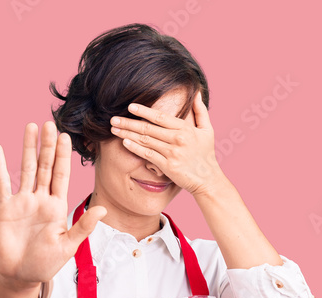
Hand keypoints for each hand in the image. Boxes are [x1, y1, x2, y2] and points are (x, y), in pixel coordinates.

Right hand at [0, 121, 106, 288]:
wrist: (21, 275)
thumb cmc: (46, 263)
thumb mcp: (68, 245)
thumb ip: (83, 226)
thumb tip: (102, 209)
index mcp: (58, 206)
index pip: (61, 175)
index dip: (63, 156)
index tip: (65, 137)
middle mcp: (41, 199)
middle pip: (45, 166)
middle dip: (47, 145)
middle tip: (49, 123)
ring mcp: (23, 201)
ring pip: (26, 169)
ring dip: (28, 148)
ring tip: (31, 127)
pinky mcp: (6, 207)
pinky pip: (2, 183)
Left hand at [109, 91, 226, 195]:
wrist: (208, 180)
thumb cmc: (206, 154)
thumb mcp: (207, 130)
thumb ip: (200, 111)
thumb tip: (197, 93)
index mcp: (185, 129)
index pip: (160, 117)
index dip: (144, 111)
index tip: (130, 107)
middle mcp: (178, 139)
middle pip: (148, 128)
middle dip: (129, 123)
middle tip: (114, 119)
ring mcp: (172, 153)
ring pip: (145, 140)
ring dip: (128, 134)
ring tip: (114, 129)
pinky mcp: (168, 166)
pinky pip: (148, 155)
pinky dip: (135, 148)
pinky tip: (125, 142)